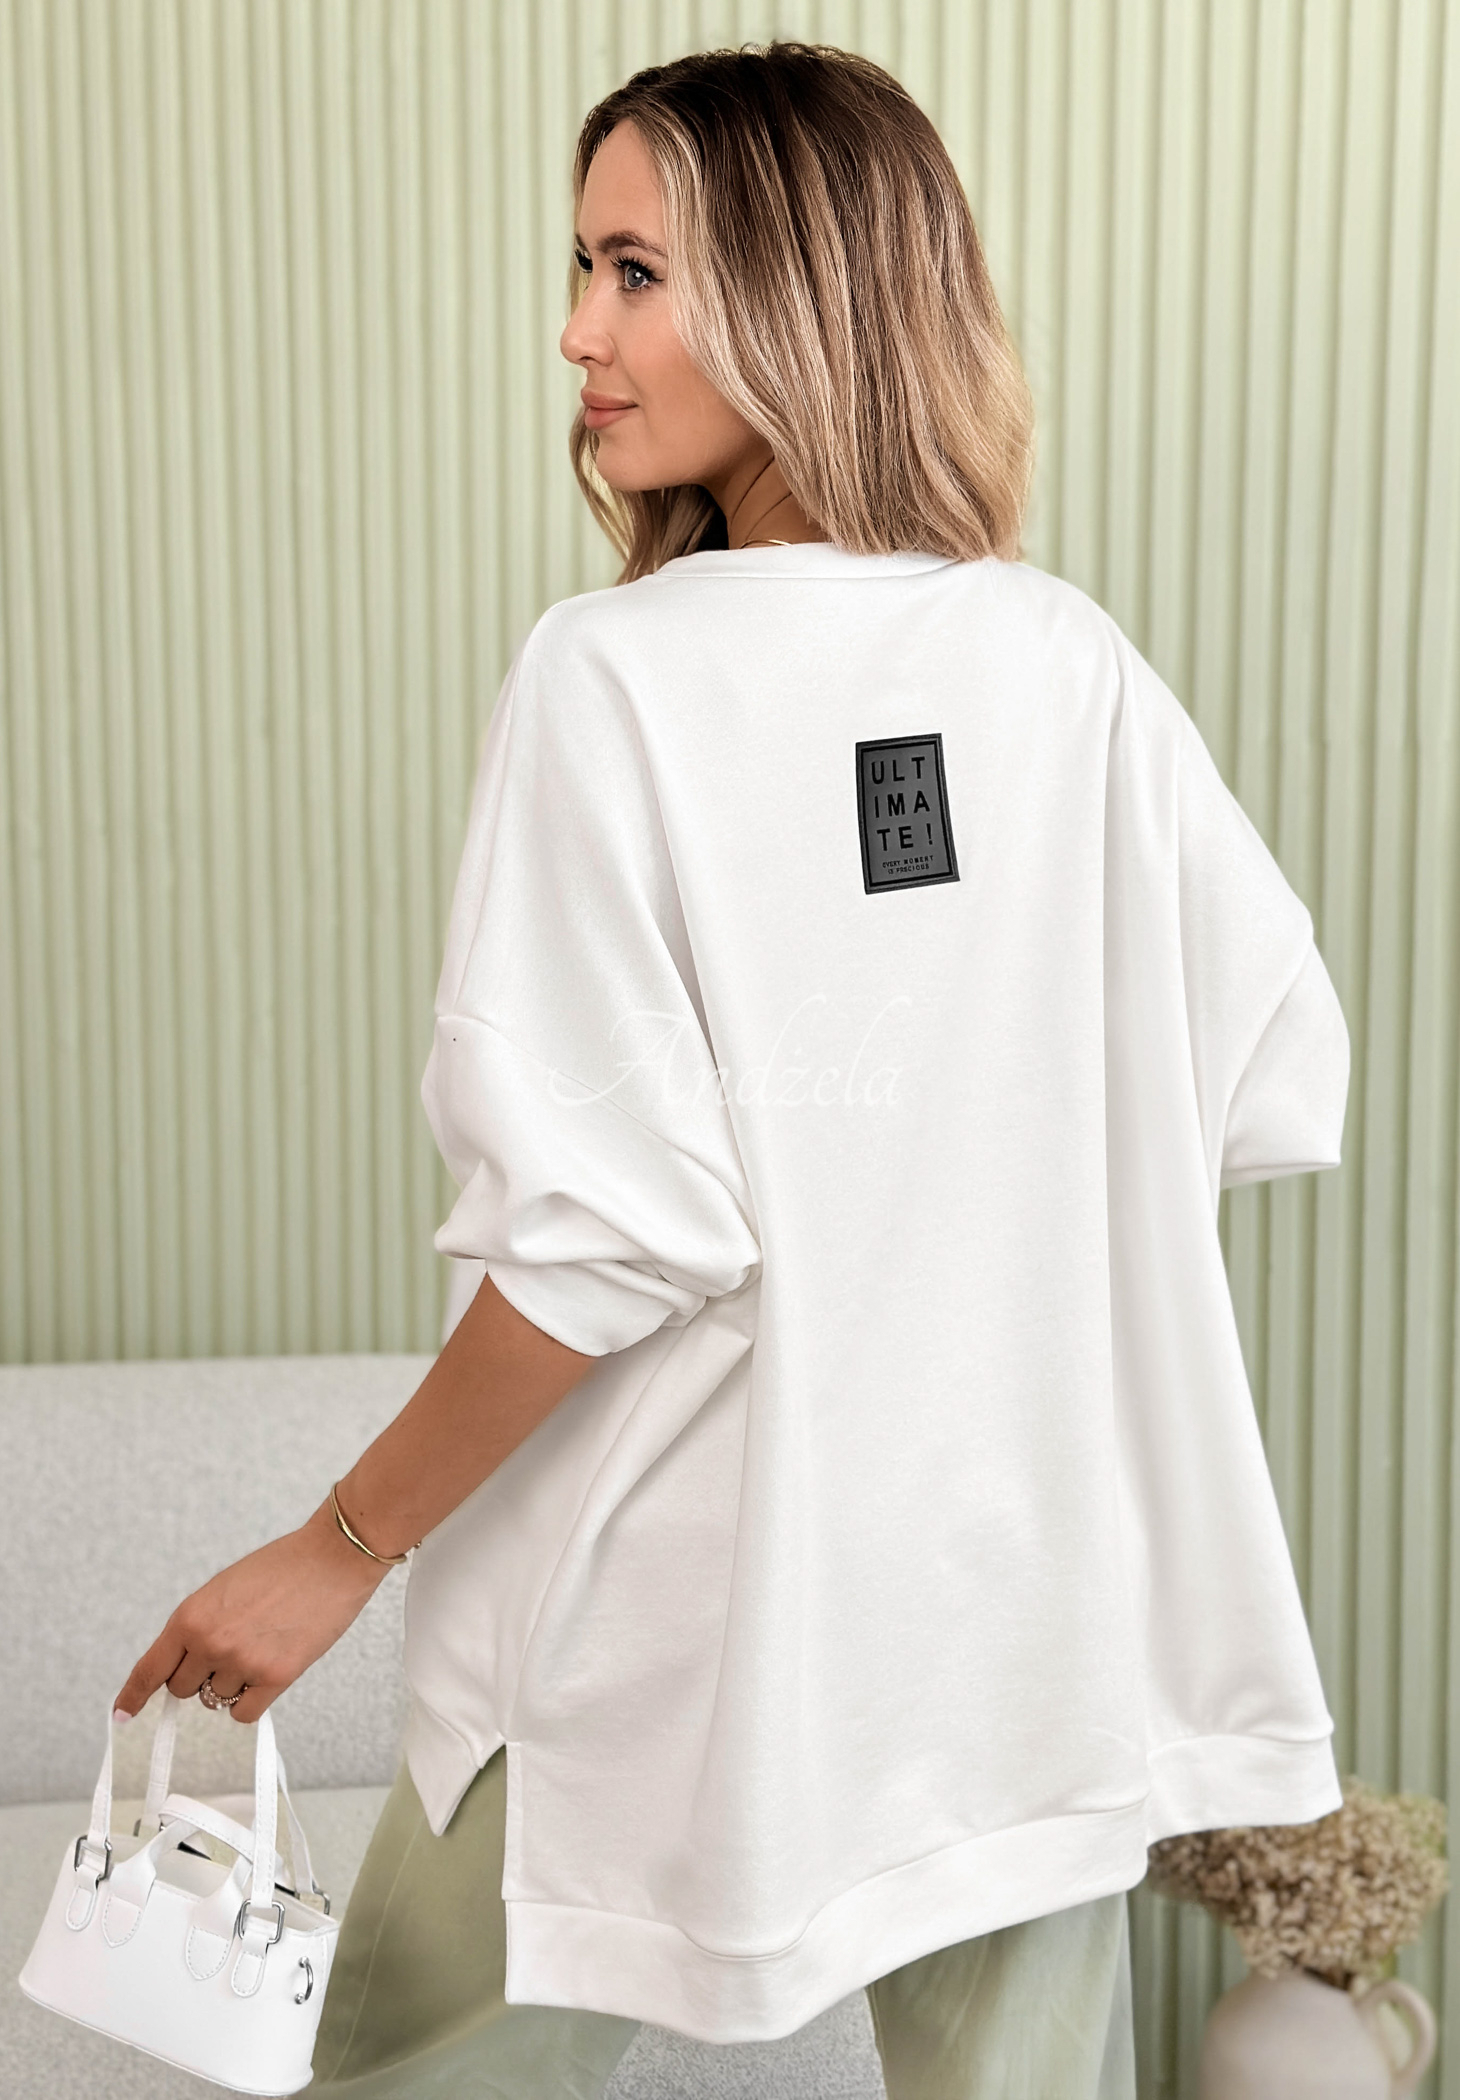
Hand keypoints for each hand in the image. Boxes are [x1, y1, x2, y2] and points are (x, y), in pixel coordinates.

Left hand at [114, 1498, 392, 1725]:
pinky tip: (270, 1669)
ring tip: (263, 1644)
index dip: (132, 1696)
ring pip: (216, 1699)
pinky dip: (252, 1699)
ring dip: (234, 1682)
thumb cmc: (282, 1568)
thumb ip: (200, 1625)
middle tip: (231, 1650)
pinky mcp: (275, 1677)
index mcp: (190, 1615)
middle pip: (182, 1689)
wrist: (332, 1558)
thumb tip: (188, 1667)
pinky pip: (244, 1711)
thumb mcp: (224, 1589)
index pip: (149, 1668)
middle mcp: (210, 1642)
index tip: (120, 1714)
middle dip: (199, 1676)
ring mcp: (241, 1662)